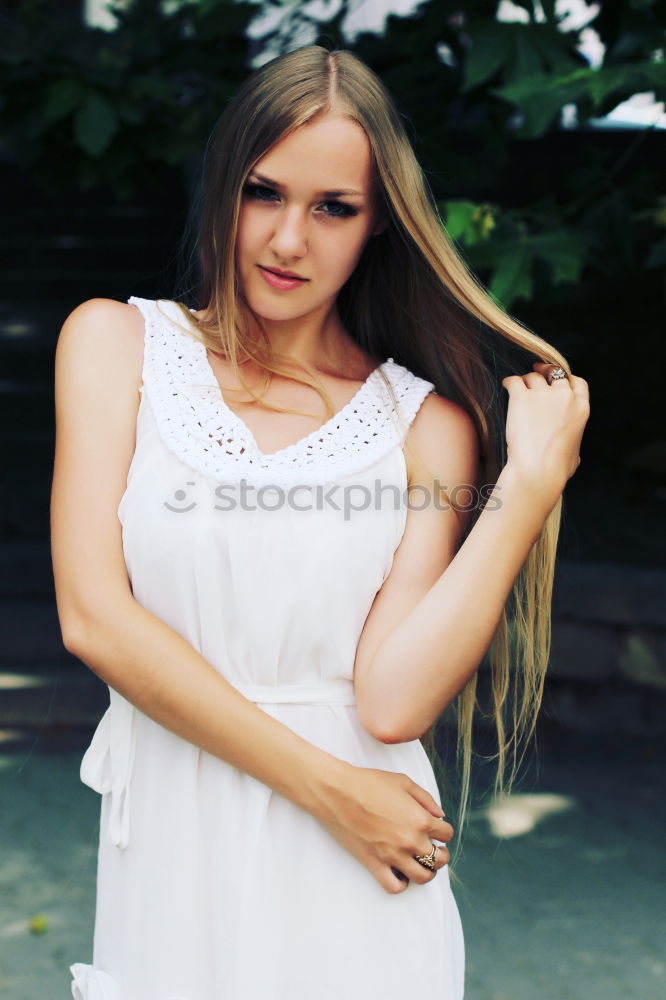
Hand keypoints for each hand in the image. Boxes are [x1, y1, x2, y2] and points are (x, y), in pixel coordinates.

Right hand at [314, 763, 453, 893]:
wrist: (337, 792)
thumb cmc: (368, 782)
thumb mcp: (403, 782)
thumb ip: (426, 799)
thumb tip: (440, 815)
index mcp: (420, 819)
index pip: (446, 834)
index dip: (443, 830)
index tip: (436, 829)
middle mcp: (411, 841)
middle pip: (440, 859)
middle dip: (441, 853)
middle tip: (434, 847)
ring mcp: (393, 856)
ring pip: (423, 877)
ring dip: (427, 870)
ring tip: (421, 861)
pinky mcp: (374, 864)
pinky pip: (395, 886)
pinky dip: (402, 883)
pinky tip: (400, 871)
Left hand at [501, 361, 589, 505]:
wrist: (538, 469)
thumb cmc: (555, 469)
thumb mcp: (575, 453)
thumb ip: (572, 440)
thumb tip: (569, 446)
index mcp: (581, 408)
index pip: (578, 382)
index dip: (566, 378)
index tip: (557, 378)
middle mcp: (565, 397)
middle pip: (555, 373)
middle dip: (546, 371)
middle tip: (536, 371)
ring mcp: (543, 395)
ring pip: (533, 376)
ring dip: (526, 380)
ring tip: (518, 386)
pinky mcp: (522, 398)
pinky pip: (515, 381)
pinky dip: (510, 382)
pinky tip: (507, 385)